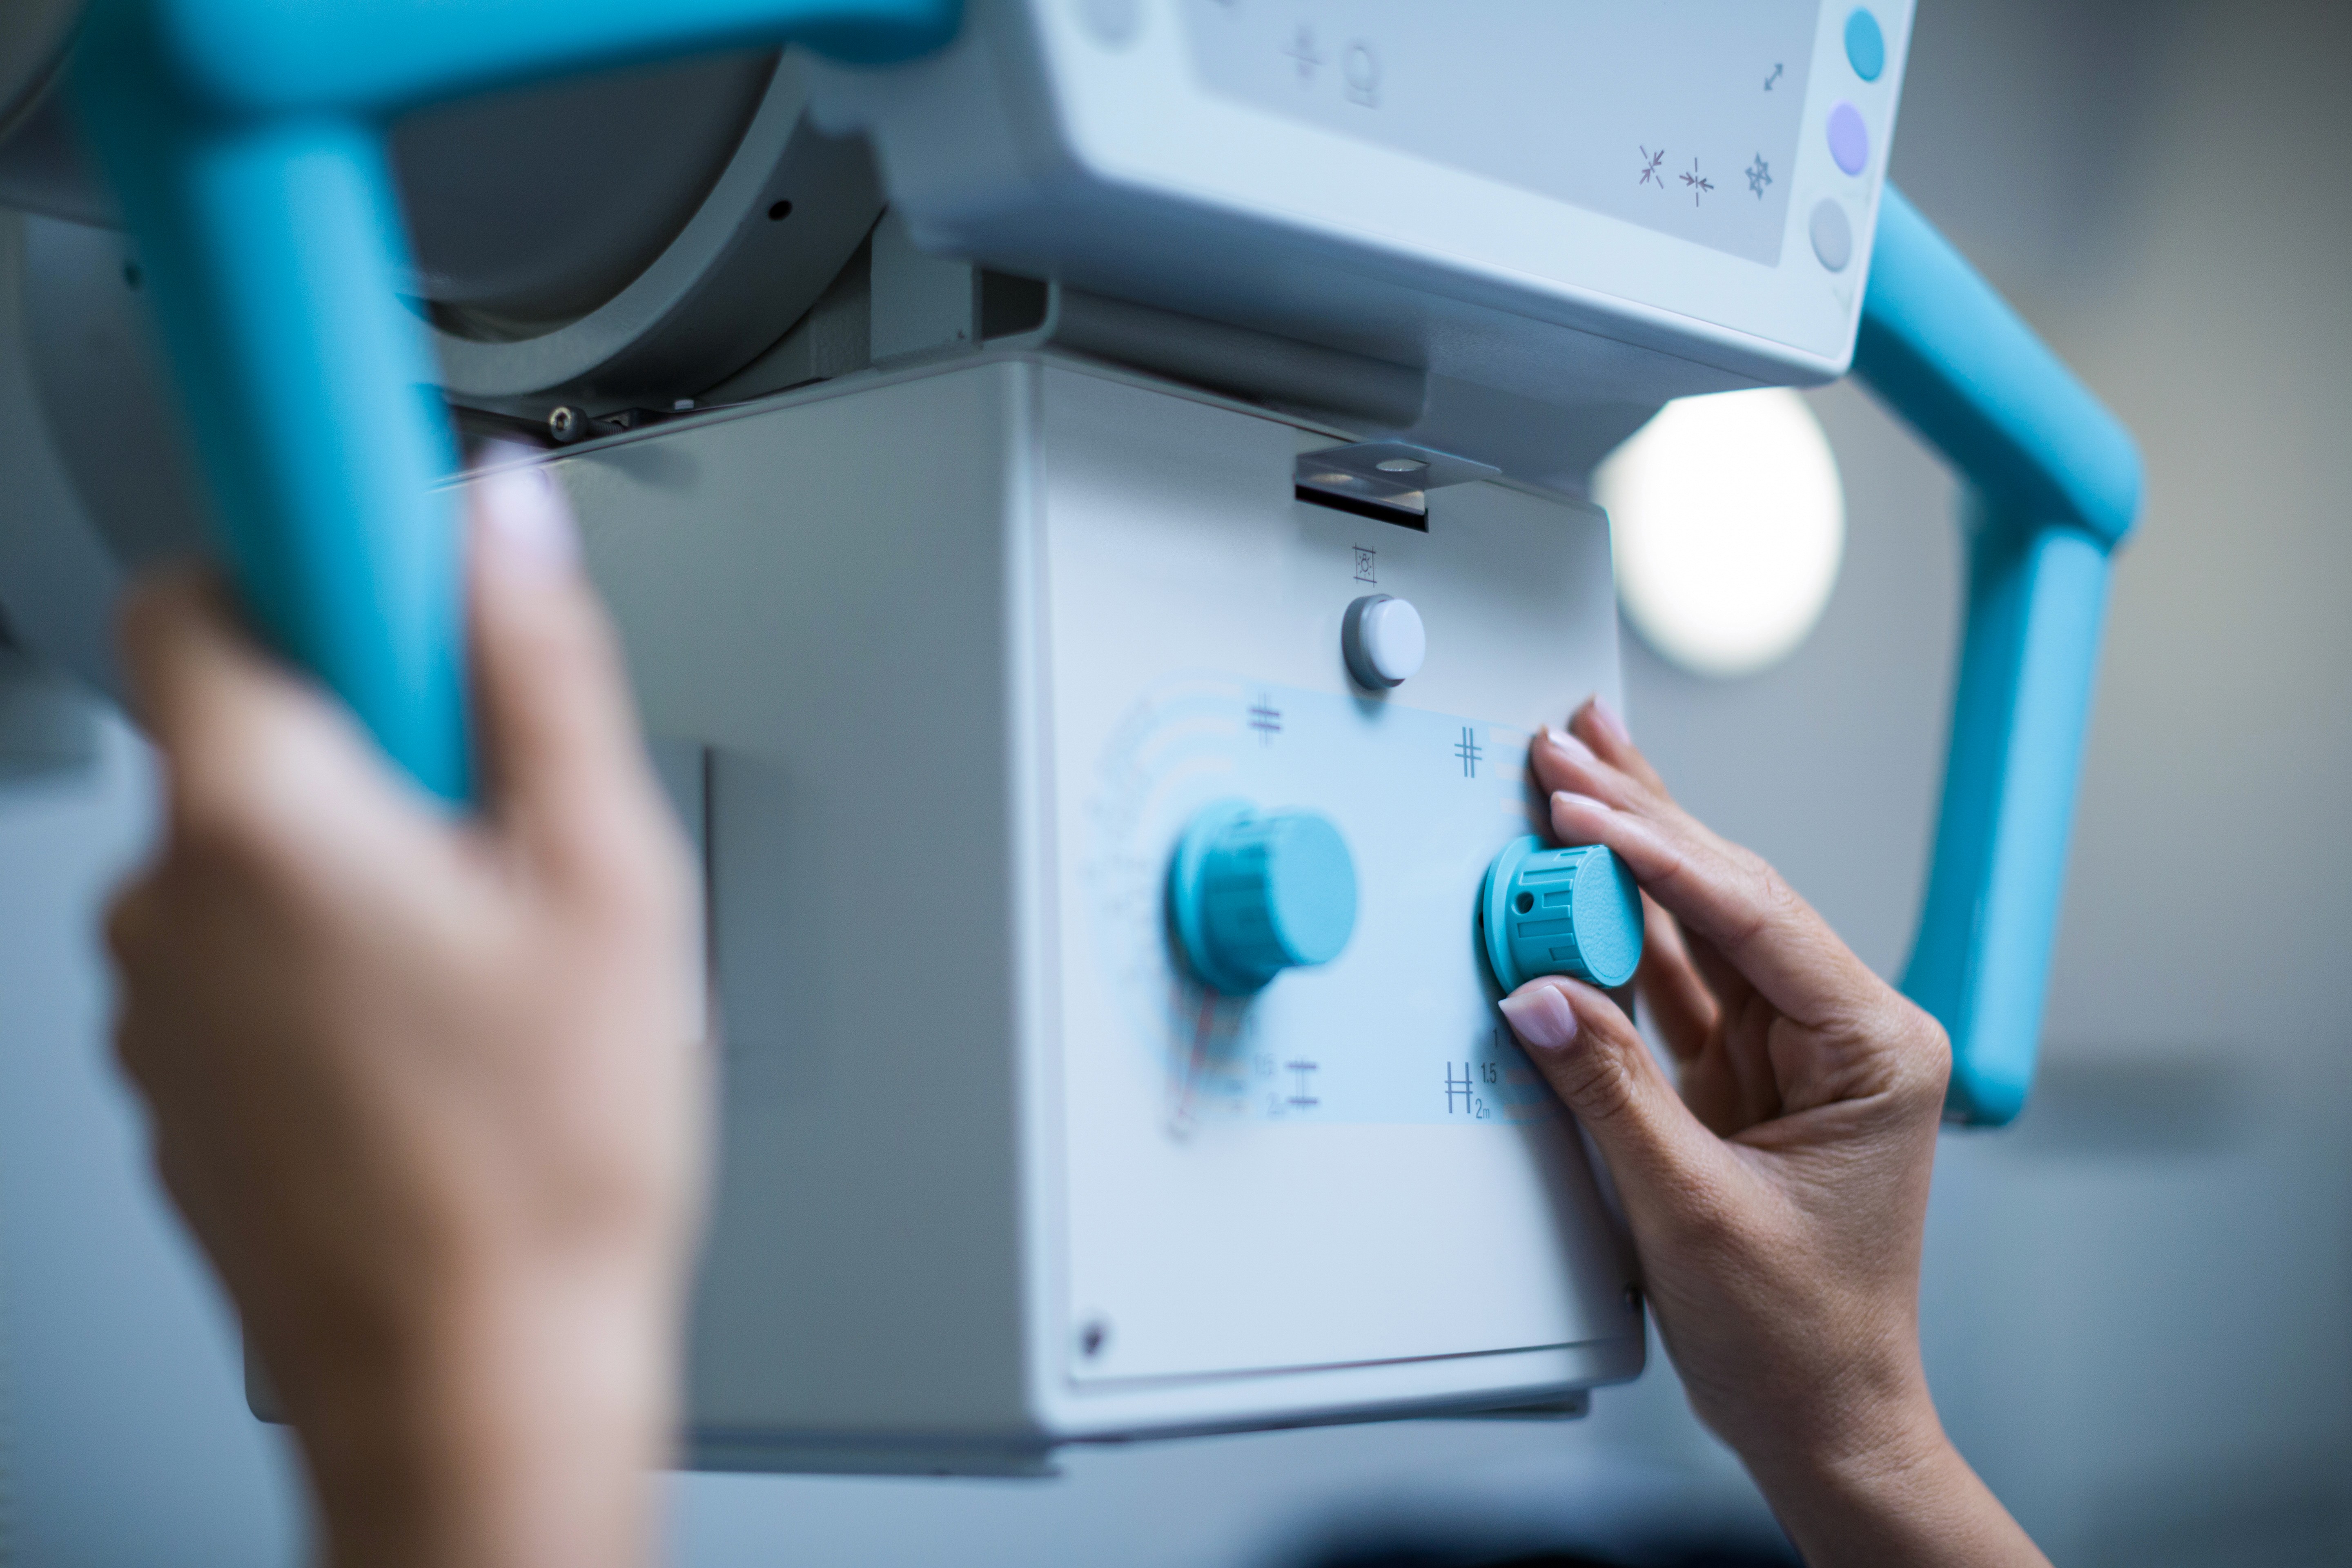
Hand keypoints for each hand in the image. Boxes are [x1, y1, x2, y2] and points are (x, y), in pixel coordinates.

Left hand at [105, 460, 705, 1567]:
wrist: (472, 1388)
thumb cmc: (543, 1166)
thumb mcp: (607, 879)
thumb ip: (541, 671)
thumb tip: (500, 520)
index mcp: (261, 819)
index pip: (196, 584)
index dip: (299, 546)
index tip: (372, 545)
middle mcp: (165, 899)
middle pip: (245, 716)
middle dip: (376, 731)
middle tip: (506, 820)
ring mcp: (155, 1003)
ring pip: (252, 843)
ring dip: (359, 853)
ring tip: (489, 955)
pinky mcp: (173, 1080)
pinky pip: (242, 948)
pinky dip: (325, 950)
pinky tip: (437, 1032)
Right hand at [1497, 698, 2045, 1567]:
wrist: (1823, 1419)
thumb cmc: (1801, 1338)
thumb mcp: (1692, 1212)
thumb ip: (1611, 1090)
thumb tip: (1540, 995)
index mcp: (1875, 1051)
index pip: (1753, 919)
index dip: (1658, 853)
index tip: (1579, 806)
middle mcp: (1844, 1033)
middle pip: (1732, 894)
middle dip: (1644, 814)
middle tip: (1569, 742)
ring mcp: (1792, 1049)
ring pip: (1702, 921)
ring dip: (1633, 849)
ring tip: (1575, 768)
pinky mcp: (1744, 1074)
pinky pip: (1676, 978)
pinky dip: (1624, 924)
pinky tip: (1587, 868)